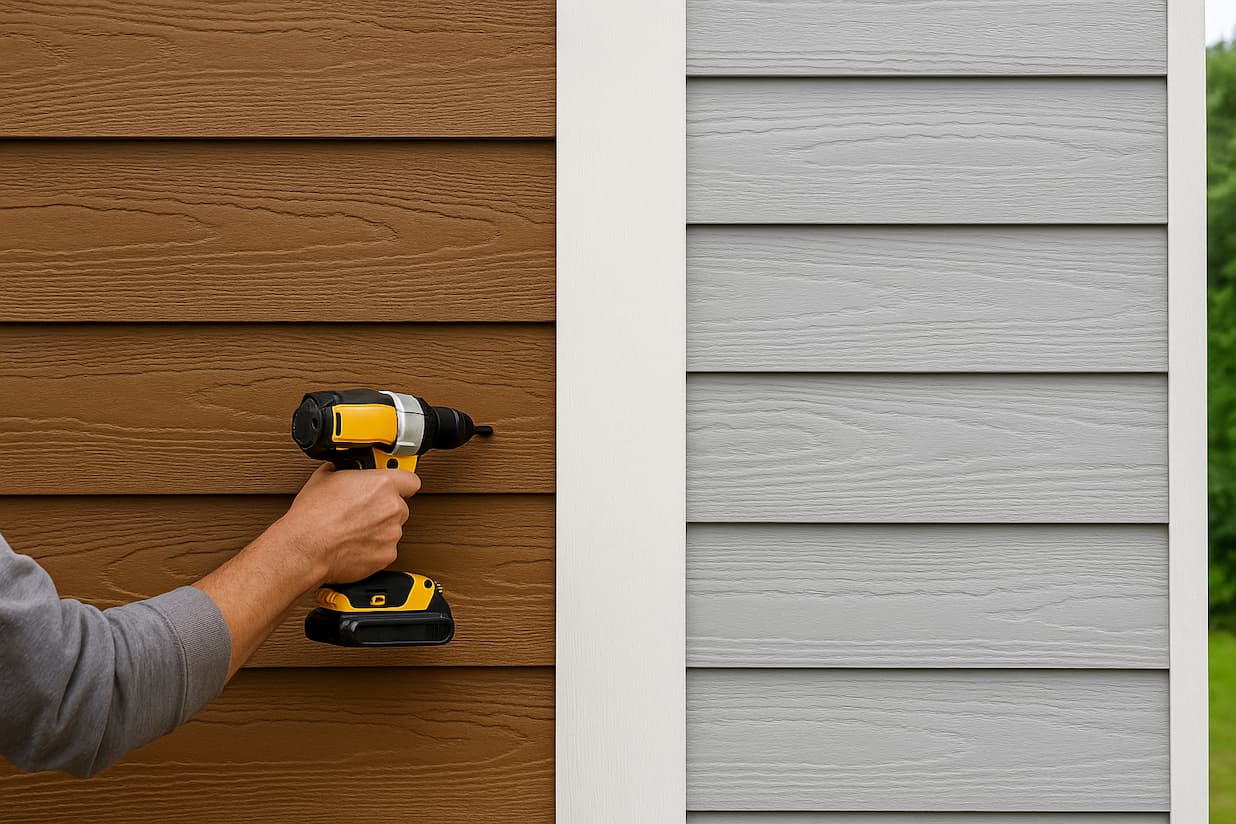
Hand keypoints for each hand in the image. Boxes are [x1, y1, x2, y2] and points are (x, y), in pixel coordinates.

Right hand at [271, 463, 420, 585]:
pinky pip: (386, 549)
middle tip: (362, 512)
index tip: (396, 486)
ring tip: (354, 530)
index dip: (401, 483)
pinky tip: (354, 545)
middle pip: (399, 506)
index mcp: (382, 484)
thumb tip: (340, 468)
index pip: (410, 480)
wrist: (305, 548)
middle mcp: (392, 508)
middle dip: (384, 509)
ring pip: (392, 528)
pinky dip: (374, 548)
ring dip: (379, 529)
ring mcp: (391, 533)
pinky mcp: (387, 555)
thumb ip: (343, 471)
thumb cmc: (312, 516)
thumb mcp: (324, 478)